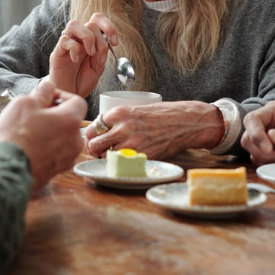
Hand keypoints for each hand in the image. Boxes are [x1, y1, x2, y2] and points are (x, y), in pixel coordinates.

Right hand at [0, 79, 87, 190]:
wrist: (7, 170)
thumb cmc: (16, 135)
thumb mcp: (25, 103)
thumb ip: (41, 93)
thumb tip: (48, 86)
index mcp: (71, 120)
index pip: (77, 101)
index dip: (61, 96)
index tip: (46, 97)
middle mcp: (75, 140)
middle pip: (70, 120)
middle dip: (54, 115)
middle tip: (34, 114)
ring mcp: (68, 158)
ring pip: (63, 137)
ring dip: (50, 131)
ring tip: (29, 131)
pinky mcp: (57, 170)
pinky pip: (56, 153)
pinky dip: (46, 147)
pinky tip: (29, 146)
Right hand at [47, 13, 116, 97]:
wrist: (70, 93)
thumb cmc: (82, 80)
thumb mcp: (97, 68)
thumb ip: (101, 54)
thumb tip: (108, 43)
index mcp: (90, 39)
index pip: (98, 20)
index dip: (108, 26)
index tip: (114, 42)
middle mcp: (78, 38)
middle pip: (90, 23)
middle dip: (100, 40)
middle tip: (99, 56)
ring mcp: (67, 43)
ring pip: (74, 24)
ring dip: (87, 38)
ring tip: (90, 53)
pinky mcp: (57, 52)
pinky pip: (64, 40)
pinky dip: (74, 48)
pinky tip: (76, 60)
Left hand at [83, 101, 223, 159]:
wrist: (184, 121)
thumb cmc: (159, 115)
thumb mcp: (134, 110)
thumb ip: (116, 120)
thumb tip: (98, 132)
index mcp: (118, 113)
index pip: (91, 129)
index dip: (91, 137)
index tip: (95, 140)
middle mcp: (122, 127)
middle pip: (93, 145)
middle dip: (94, 150)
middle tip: (102, 151)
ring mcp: (132, 143)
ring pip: (105, 157)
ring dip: (108, 158)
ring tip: (117, 155)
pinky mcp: (142, 155)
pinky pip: (122, 164)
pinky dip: (122, 164)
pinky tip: (129, 158)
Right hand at [241, 101, 274, 164]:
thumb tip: (272, 136)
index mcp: (272, 110)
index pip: (253, 119)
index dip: (256, 135)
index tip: (268, 149)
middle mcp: (263, 123)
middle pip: (247, 138)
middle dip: (260, 152)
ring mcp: (262, 137)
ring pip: (252, 151)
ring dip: (266, 159)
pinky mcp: (265, 150)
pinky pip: (259, 160)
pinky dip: (269, 164)